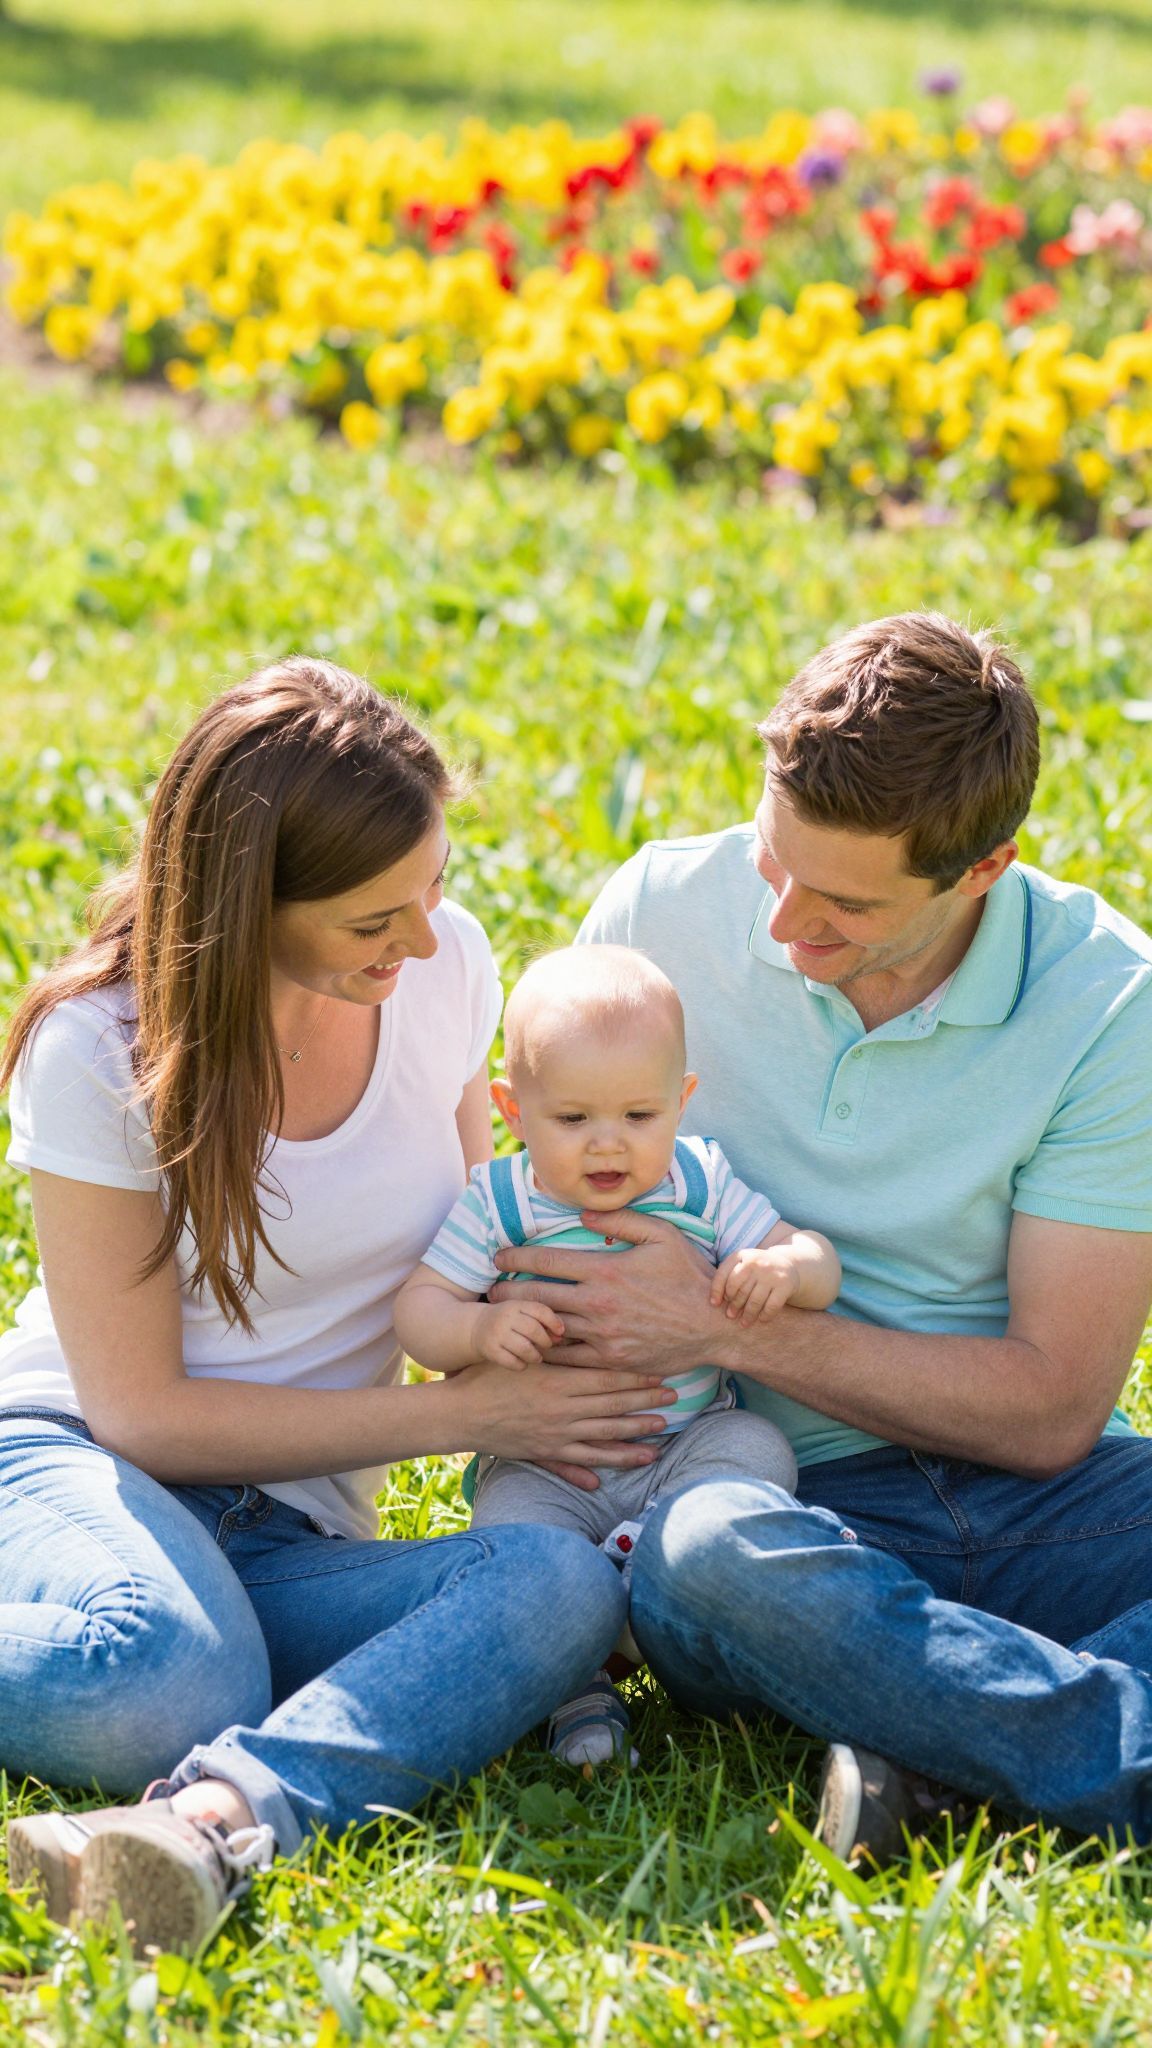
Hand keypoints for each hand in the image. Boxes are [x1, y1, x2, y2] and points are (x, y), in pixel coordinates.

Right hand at [448, 1359, 675, 1485]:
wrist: (457, 1413)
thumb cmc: (486, 1374)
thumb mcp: (521, 1353)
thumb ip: (551, 1346)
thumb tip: (579, 1328)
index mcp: (558, 1381)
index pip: (606, 1378)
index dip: (635, 1376)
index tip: (659, 1371)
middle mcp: (562, 1410)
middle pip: (613, 1406)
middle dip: (645, 1402)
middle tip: (674, 1397)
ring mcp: (554, 1435)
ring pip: (603, 1438)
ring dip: (634, 1436)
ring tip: (660, 1433)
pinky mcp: (543, 1452)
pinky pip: (577, 1463)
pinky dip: (596, 1468)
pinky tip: (613, 1474)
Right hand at [473, 1300, 564, 1368]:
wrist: (476, 1327)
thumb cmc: (508, 1322)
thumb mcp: (521, 1313)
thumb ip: (541, 1321)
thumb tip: (560, 1337)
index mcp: (515, 1305)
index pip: (540, 1310)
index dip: (554, 1322)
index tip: (560, 1332)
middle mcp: (505, 1318)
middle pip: (534, 1330)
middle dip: (545, 1341)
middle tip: (546, 1346)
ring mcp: (496, 1334)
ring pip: (524, 1348)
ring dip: (535, 1356)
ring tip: (536, 1357)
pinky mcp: (490, 1350)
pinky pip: (512, 1362)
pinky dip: (522, 1365)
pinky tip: (522, 1362)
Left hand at [490, 1206, 725, 1376]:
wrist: (714, 1326)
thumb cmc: (689, 1276)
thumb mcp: (662, 1235)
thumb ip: (622, 1220)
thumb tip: (584, 1212)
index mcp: (606, 1269)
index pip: (548, 1260)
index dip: (518, 1256)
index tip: (499, 1255)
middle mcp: (598, 1304)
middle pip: (537, 1296)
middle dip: (508, 1292)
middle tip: (489, 1290)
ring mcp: (603, 1335)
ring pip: (548, 1328)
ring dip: (522, 1322)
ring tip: (504, 1318)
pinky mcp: (610, 1360)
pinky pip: (568, 1357)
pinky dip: (547, 1350)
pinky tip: (535, 1345)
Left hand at [711, 1247, 797, 1327]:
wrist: (788, 1264)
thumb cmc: (757, 1269)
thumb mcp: (742, 1265)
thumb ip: (728, 1277)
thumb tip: (715, 1302)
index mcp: (742, 1255)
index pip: (723, 1274)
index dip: (717, 1291)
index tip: (715, 1304)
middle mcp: (756, 1262)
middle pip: (739, 1289)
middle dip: (734, 1305)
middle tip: (730, 1315)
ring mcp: (771, 1273)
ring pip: (754, 1300)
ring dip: (748, 1315)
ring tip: (743, 1323)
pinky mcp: (785, 1284)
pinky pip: (771, 1306)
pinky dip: (765, 1315)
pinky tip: (761, 1319)